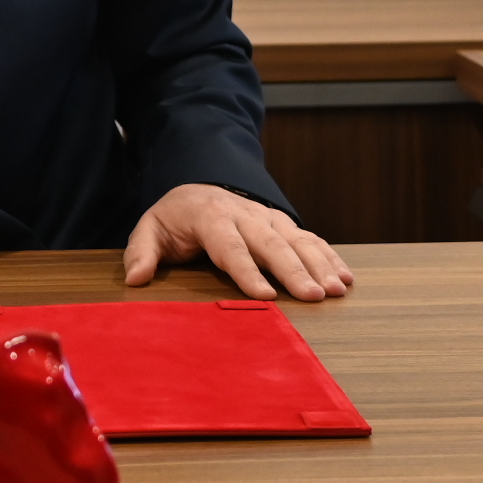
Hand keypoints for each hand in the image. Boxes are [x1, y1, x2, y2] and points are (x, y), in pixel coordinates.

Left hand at [123, 184, 354, 301]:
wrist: (198, 186)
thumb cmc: (175, 217)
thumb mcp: (150, 228)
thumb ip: (142, 251)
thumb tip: (136, 278)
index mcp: (211, 216)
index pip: (231, 247)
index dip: (248, 272)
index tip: (266, 297)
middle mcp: (245, 214)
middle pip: (272, 243)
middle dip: (294, 270)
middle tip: (314, 296)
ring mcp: (267, 217)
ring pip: (297, 239)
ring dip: (320, 264)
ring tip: (338, 289)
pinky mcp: (282, 222)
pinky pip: (310, 238)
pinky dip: (330, 256)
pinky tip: (346, 276)